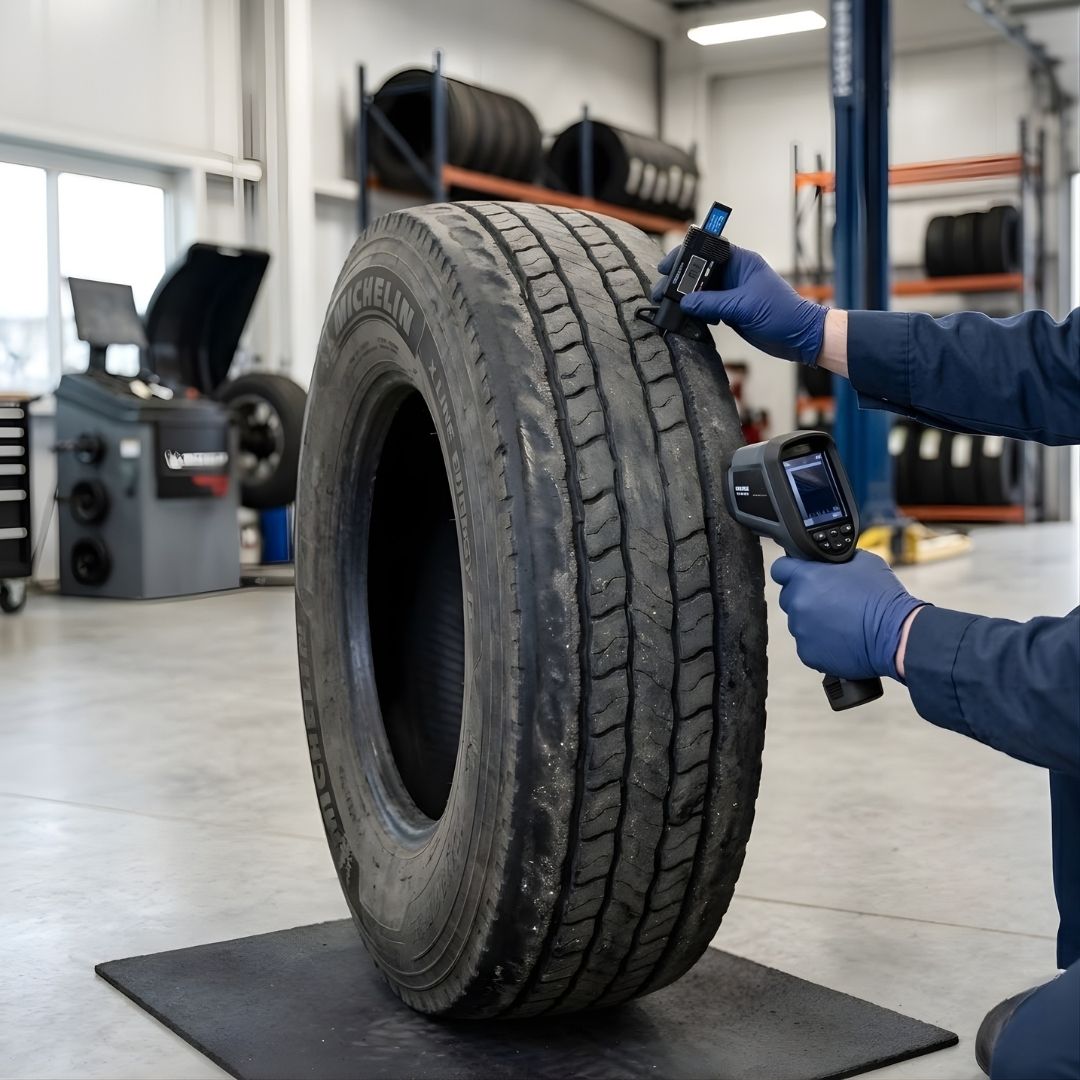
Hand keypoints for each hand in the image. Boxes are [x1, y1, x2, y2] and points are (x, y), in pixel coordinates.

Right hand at [653, 244, 827, 364]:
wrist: (799, 337)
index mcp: (742, 262)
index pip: (708, 249)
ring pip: (701, 291)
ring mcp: (732, 293)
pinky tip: (685, 317)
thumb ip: (712, 303)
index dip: (686, 255)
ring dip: (685, 297)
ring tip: (668, 304)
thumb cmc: (783, 314)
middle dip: (680, 280)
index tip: (668, 265)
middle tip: (661, 291)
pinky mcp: (730, 311)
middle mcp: (735, 274)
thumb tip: (685, 302)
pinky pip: (706, 307)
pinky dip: (695, 312)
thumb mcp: (744, 307)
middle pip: (700, 271)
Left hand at [771, 550, 925, 680]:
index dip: (789, 570)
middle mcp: (799, 603)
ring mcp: (801, 631)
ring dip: (813, 620)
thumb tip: (828, 561)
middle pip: (789, 596)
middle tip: (830, 600)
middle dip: (805, 596)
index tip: (797, 573)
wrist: (896, 635)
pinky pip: (807, 644)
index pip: (780, 569)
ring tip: (840, 621)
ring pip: (799, 622)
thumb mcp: (863, 561)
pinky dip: (820, 642)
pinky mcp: (808, 653)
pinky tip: (840, 638)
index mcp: (807, 577)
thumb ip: (837, 559)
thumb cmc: (883, 597)